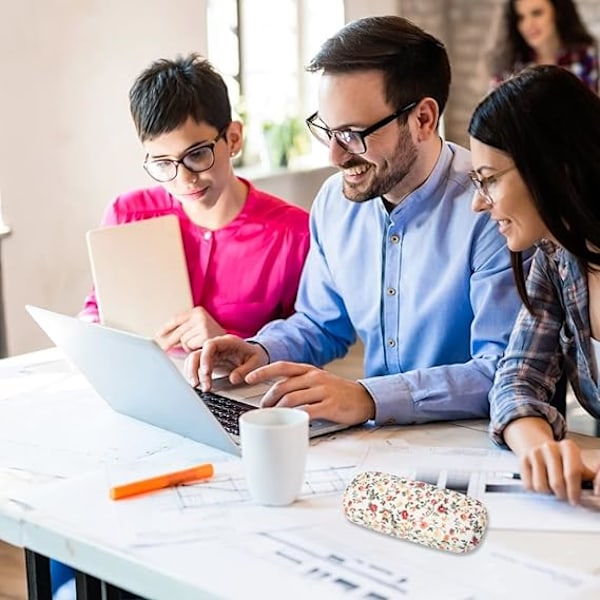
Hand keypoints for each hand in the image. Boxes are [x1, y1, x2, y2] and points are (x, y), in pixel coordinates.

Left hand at [155, 307, 225, 351]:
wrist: (230, 342)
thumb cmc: (212, 335)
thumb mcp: (198, 326)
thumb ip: (184, 328)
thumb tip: (164, 336)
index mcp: (197, 311)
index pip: (176, 319)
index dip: (166, 328)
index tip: (158, 334)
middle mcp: (200, 316)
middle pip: (178, 331)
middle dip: (170, 341)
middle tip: (164, 347)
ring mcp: (203, 326)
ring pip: (183, 340)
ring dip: (186, 346)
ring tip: (196, 345)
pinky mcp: (205, 336)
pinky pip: (189, 346)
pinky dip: (192, 349)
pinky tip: (199, 347)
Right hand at [185, 335, 268, 389]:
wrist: (255, 356)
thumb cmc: (255, 357)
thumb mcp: (256, 362)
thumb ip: (245, 370)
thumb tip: (233, 379)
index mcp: (228, 342)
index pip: (210, 345)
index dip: (205, 357)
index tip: (206, 372)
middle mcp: (216, 346)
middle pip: (198, 353)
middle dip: (195, 369)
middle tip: (200, 385)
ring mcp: (211, 354)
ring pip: (194, 360)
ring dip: (193, 374)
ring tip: (199, 387)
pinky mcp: (208, 361)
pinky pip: (196, 366)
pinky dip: (194, 375)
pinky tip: (197, 384)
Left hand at [246, 361, 374, 425]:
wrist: (364, 398)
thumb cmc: (338, 392)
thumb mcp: (318, 381)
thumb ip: (300, 384)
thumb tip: (276, 396)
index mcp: (309, 370)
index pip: (281, 367)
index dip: (262, 371)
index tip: (248, 378)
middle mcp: (315, 377)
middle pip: (283, 386)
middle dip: (268, 399)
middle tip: (263, 409)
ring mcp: (323, 390)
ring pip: (292, 399)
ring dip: (278, 410)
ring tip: (273, 418)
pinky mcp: (330, 405)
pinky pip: (307, 411)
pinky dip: (295, 417)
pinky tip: (290, 422)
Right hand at [517, 439, 599, 504]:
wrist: (537, 445)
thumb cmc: (562, 460)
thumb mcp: (578, 463)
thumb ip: (590, 475)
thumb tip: (597, 488)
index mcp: (568, 447)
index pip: (572, 473)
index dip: (575, 491)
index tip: (575, 500)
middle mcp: (550, 447)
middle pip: (557, 483)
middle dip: (561, 495)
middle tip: (563, 496)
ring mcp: (535, 453)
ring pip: (541, 486)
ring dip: (547, 493)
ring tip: (551, 487)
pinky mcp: (523, 460)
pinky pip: (529, 485)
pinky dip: (535, 489)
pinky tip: (540, 482)